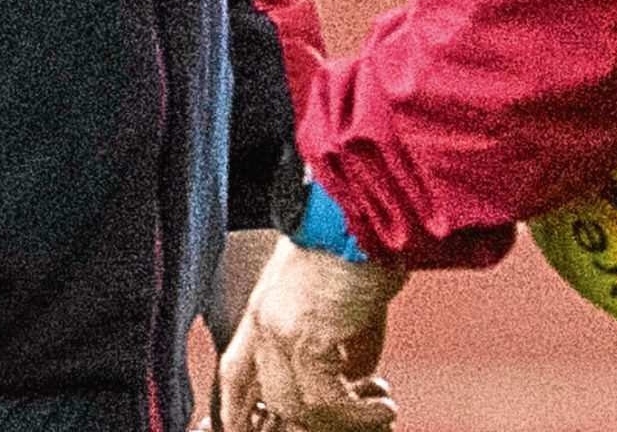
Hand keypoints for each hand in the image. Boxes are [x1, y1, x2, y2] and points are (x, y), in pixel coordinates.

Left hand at [215, 238, 405, 431]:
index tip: (251, 429)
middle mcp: (263, 318)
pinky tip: (380, 407)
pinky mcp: (307, 337)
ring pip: (297, 406)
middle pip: (267, 397)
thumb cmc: (363, 235)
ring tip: (377, 413)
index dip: (238, 409)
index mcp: (266, 303)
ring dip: (342, 420)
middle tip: (350, 421)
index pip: (236, 373)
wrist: (367, 207)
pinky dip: (356, 415)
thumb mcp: (346, 293)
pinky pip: (326, 401)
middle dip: (304, 420)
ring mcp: (280, 328)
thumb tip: (358, 372)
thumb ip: (346, 337)